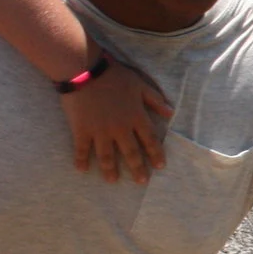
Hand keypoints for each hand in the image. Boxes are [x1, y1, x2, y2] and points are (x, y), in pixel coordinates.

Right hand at [64, 59, 173, 183]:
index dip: (155, 154)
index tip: (160, 167)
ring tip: (112, 181)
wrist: (85, 71)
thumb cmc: (115, 76)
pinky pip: (82, 149)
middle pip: (131, 152)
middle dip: (137, 168)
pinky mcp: (81, 130)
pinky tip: (81, 170)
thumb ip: (155, 100)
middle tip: (141, 182)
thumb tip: (171, 113)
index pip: (150, 140)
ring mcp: (100, 131)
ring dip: (110, 170)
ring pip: (107, 156)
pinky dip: (81, 160)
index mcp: (136, 117)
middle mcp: (120, 128)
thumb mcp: (141, 85)